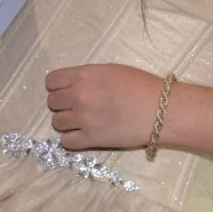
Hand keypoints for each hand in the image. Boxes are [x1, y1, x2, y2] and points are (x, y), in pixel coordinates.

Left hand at [44, 64, 161, 151]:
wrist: (160, 109)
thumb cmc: (141, 85)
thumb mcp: (111, 70)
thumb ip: (89, 76)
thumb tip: (75, 85)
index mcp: (83, 75)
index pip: (52, 81)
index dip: (57, 86)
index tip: (65, 90)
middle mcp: (79, 96)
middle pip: (52, 102)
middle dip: (62, 104)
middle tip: (77, 106)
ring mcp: (83, 119)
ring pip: (56, 123)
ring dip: (66, 122)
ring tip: (81, 122)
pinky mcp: (91, 139)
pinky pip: (66, 142)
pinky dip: (71, 139)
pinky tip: (82, 135)